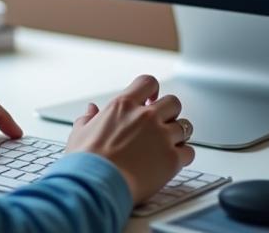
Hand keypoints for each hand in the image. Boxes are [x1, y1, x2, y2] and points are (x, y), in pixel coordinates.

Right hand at [65, 75, 194, 203]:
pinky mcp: (172, 159)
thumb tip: (91, 110)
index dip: (152, 90)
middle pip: (173, 103)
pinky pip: (189, 151)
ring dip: (178, 135)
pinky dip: (183, 155)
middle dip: (169, 112)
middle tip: (162, 124)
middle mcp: (146, 116)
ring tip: (168, 145)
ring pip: (185, 126)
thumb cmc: (85, 162)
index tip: (151, 99)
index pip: (148, 83)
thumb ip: (88, 119)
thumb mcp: (80, 134)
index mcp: (124, 105)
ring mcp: (161, 136)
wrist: (96, 185)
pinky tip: (173, 161)